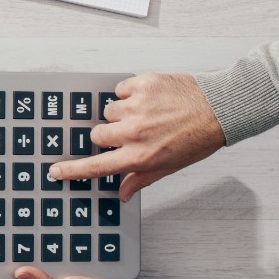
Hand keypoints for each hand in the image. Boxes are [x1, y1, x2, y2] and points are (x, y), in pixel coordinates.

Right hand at [48, 73, 224, 201]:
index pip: (96, 166)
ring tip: (147, 112)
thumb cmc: (198, 139)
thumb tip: (123, 194)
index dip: (72, 170)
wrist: (222, 108)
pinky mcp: (143, 84)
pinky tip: (150, 98)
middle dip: (109, 134)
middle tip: (129, 132)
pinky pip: (121, 89)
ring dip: (122, 112)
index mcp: (140, 156)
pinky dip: (131, 92)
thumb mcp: (170, 166)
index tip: (55, 170)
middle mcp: (135, 133)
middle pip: (97, 134)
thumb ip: (140, 179)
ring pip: (110, 110)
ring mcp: (138, 107)